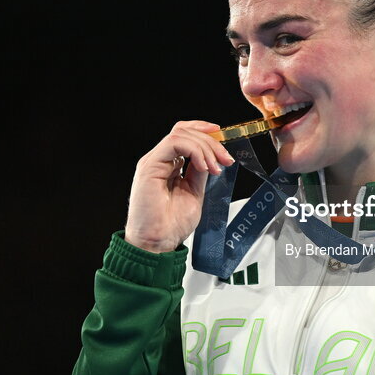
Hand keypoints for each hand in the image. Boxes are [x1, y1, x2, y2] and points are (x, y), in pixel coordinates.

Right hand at [124, 120, 234, 252]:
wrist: (157, 243)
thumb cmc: (171, 225)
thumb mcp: (194, 192)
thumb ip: (199, 172)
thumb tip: (211, 158)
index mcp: (167, 165)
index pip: (183, 135)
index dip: (202, 130)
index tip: (222, 135)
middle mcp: (158, 161)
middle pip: (184, 131)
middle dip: (211, 142)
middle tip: (226, 159)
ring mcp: (153, 162)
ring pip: (180, 134)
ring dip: (205, 147)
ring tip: (215, 167)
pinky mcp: (149, 166)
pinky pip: (174, 143)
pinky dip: (194, 151)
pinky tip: (204, 167)